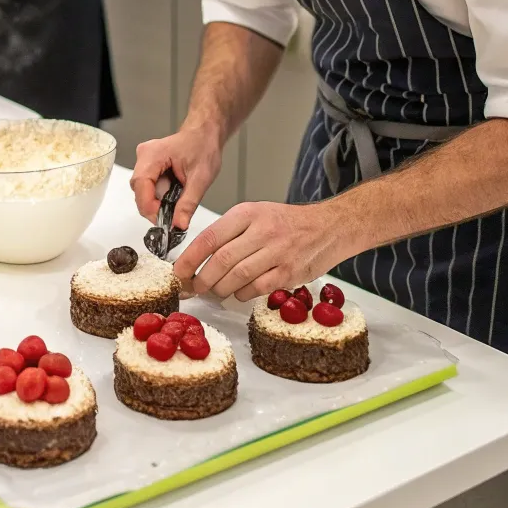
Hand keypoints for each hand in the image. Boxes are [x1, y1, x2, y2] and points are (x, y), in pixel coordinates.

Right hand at [130, 126, 222, 230]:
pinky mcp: (148, 167)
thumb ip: (188, 203)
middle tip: (174, 216)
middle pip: (140, 190)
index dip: (150, 207)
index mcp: (153, 154)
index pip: (141, 186)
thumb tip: (179, 225)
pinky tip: (174, 193)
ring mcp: (144, 161)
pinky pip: (148, 188)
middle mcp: (144, 156)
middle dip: (155, 207)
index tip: (164, 221)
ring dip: (158, 202)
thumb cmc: (203, 148)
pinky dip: (160, 196)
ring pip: (143, 191)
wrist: (205, 135)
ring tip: (178, 201)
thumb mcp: (201, 179)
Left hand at [173, 200, 347, 301]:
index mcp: (247, 213)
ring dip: (220, 288)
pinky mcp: (290, 272)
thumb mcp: (255, 214)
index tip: (178, 272)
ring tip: (213, 291)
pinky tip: (238, 293)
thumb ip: (229, 232)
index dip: (189, 258)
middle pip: (221, 260)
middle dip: (202, 278)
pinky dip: (242, 294)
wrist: (329, 226)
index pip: (209, 237)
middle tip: (193, 287)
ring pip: (237, 276)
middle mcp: (261, 230)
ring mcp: (277, 252)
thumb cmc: (286, 222)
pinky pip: (257, 288)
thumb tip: (198, 257)